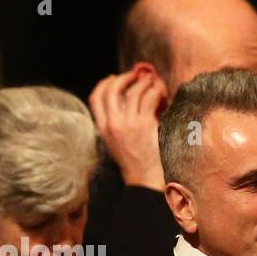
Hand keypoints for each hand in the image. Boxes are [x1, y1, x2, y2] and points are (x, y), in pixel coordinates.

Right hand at [89, 65, 166, 190]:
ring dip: (145, 82)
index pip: (95, 97)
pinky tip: (161, 92)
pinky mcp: (145, 124)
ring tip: (154, 82)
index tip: (113, 78)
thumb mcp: (117, 143)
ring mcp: (128, 123)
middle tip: (136, 75)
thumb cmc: (135, 163)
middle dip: (125, 77)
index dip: (104, 83)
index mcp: (102, 128)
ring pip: (134, 91)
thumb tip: (126, 101)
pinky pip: (150, 98)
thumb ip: (116, 124)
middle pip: (112, 89)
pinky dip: (156, 91)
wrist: (145, 180)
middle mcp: (112, 123)